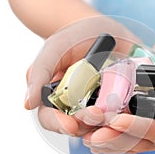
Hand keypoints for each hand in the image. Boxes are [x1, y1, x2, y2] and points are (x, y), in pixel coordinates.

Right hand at [24, 16, 137, 135]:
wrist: (101, 28)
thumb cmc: (73, 38)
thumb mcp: (54, 49)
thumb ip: (39, 73)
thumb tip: (27, 104)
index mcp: (57, 97)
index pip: (52, 119)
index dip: (59, 125)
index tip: (71, 124)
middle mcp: (77, 106)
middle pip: (78, 126)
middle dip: (85, 123)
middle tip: (95, 113)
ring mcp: (100, 105)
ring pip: (100, 125)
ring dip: (104, 123)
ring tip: (110, 112)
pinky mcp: (121, 101)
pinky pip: (122, 115)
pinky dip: (124, 117)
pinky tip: (127, 111)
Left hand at [81, 26, 154, 153]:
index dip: (139, 129)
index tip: (117, 120)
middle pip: (143, 141)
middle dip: (116, 139)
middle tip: (92, 136)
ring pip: (133, 140)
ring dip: (110, 140)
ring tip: (87, 137)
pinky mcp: (147, 116)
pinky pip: (129, 131)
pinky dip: (112, 133)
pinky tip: (94, 133)